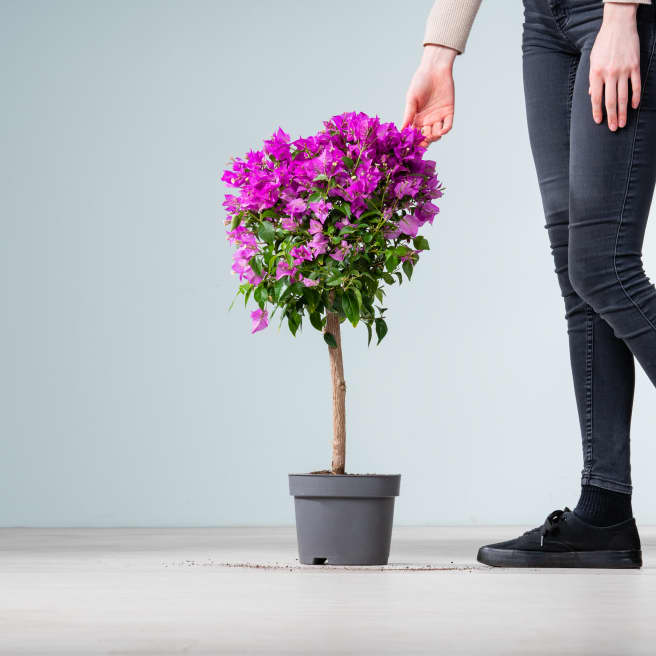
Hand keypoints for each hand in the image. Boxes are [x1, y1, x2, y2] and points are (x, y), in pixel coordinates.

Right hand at [402, 45, 456, 146]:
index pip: (415, 135)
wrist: (435, 69)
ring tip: (431, 134)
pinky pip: (448, 125)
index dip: (414, 142)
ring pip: (437, 134)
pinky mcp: (449, 112)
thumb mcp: (411, 99)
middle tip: (423, 142)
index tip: (412, 146)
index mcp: (417, 119)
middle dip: (425, 142)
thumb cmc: (420, 82)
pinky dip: (445, 129)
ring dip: (434, 137)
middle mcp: (428, 120)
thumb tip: (402, 130)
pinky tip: (440, 131)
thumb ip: (408, 115)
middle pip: (427, 137)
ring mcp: (439, 117)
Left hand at [589, 2, 640, 130]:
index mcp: (596, 73)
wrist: (619, 25)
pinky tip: (634, 106)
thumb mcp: (592, 61)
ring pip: (623, 96)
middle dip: (612, 117)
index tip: (598, 122)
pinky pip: (636, 85)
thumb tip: (592, 95)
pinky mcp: (635, 66)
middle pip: (610, 101)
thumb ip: (592, 79)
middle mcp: (609, 74)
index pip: (596, 98)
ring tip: (623, 123)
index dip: (597, 112)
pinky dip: (635, 97)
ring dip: (623, 111)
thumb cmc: (603, 44)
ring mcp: (623, 70)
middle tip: (614, 128)